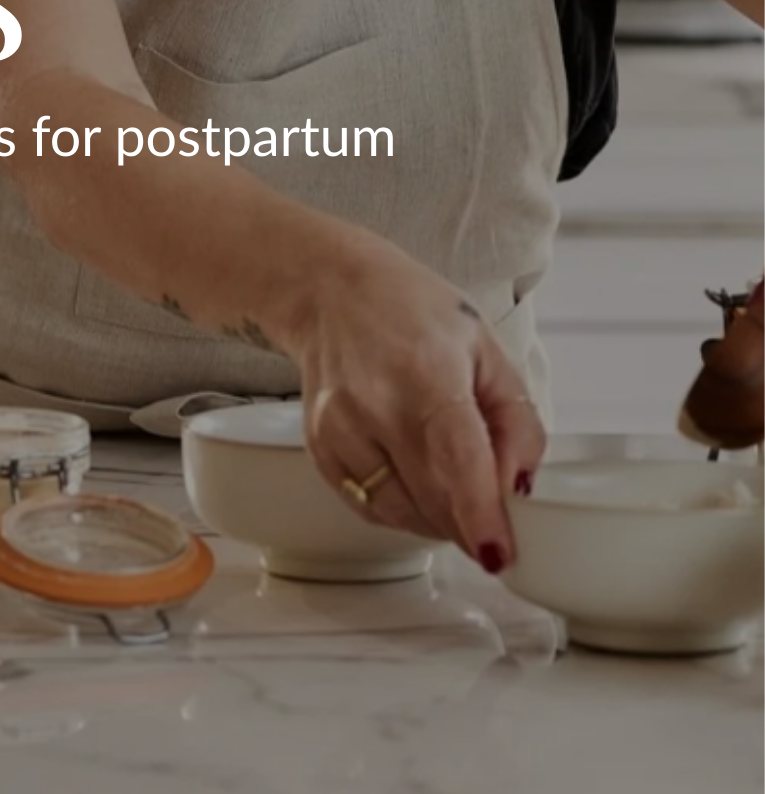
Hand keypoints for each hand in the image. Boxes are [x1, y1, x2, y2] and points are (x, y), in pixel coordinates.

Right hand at [285, 230, 545, 570]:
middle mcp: (374, 404)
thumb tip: (521, 487)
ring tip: (453, 484)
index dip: (480, 515)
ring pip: (402, 513)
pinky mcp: (320, 448)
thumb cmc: (408, 308)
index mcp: (426, 372)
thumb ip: (517, 420)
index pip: (456, 459)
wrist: (329, 288)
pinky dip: (403, 509)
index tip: (500, 553)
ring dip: (439, 520)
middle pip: (433, 498)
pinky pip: (370, 507)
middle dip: (473, 523)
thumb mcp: (486, 346)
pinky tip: (415, 478)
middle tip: (496, 517)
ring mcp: (340, 429)